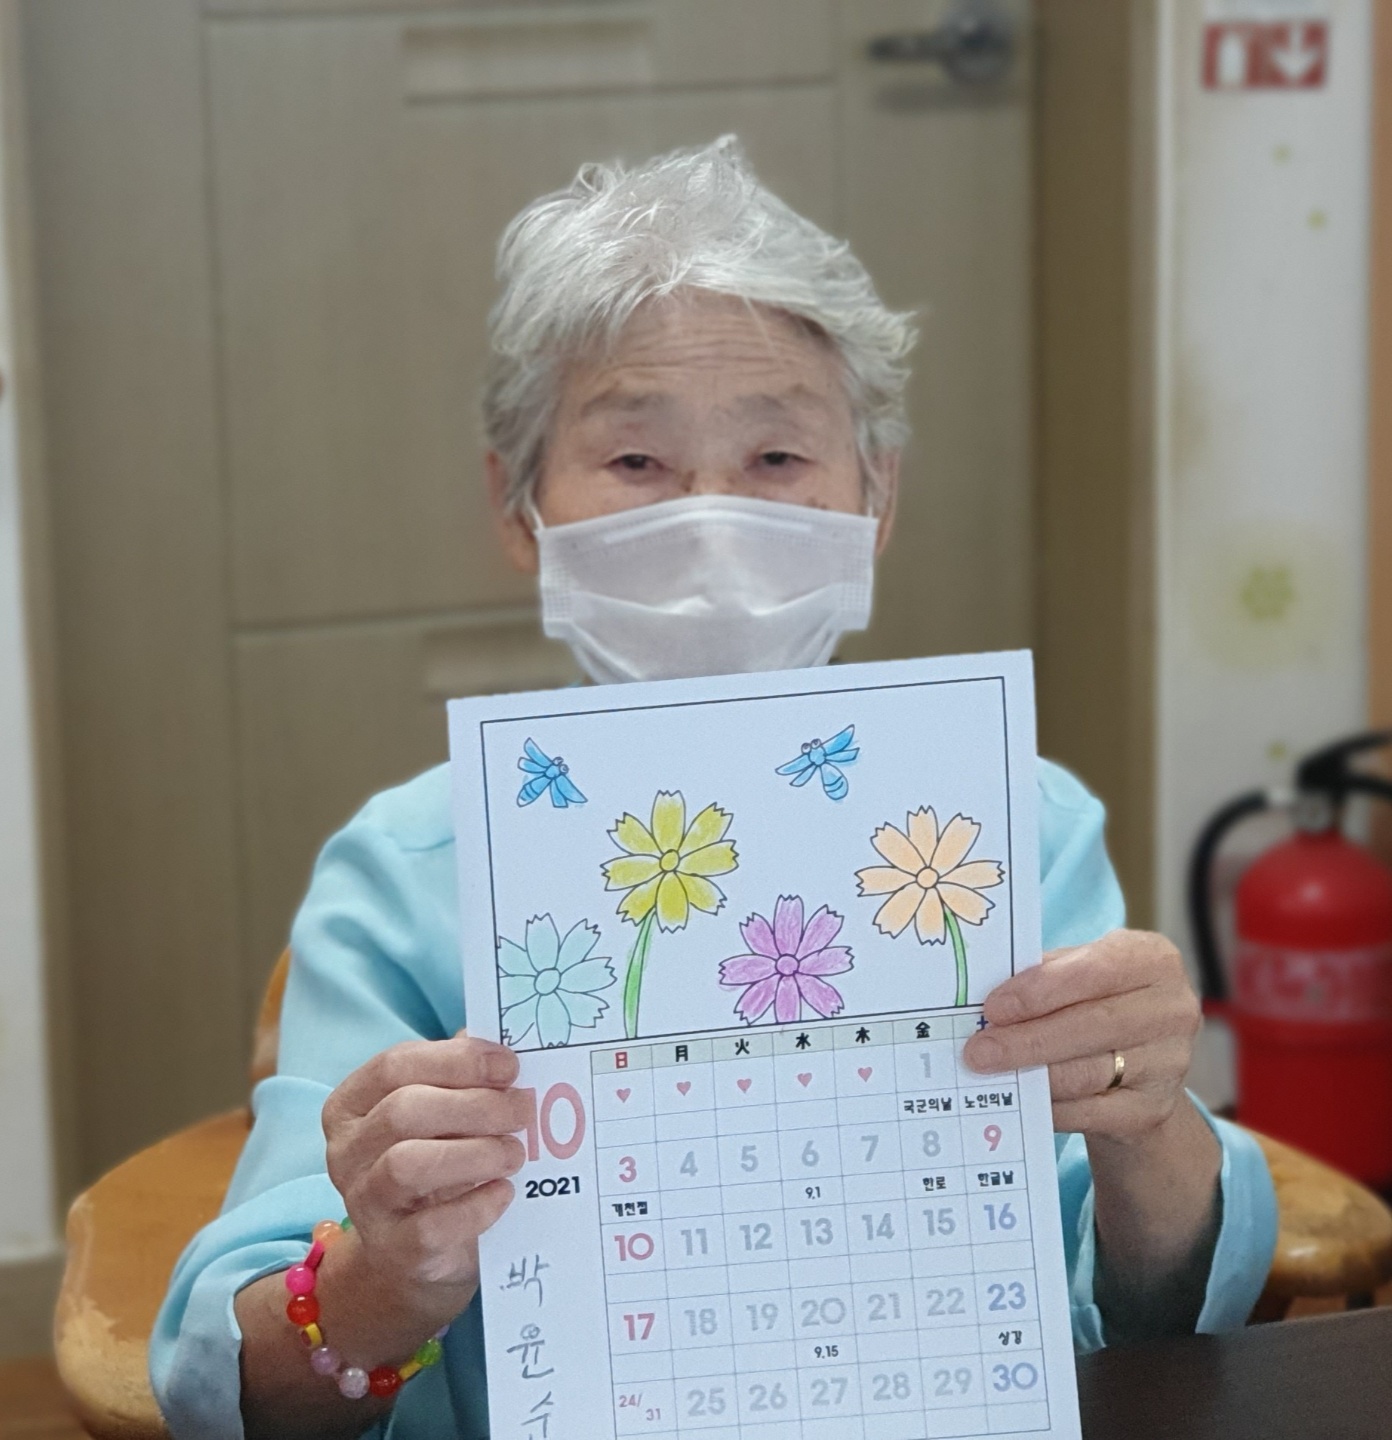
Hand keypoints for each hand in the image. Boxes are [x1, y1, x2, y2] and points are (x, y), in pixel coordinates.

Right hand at [322, 1033, 530, 1293]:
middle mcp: (347, 1151)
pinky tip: (504, 1192)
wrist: (413, 1253)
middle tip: (523, 1109)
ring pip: (407, 1165)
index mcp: (352, 1104)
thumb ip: (461, 1077)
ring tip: (515, 1152)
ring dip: (475, 1153)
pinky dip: (477, 1205)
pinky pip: (431, 1226)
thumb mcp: (440, 1113)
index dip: (457, 1061)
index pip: (395, 1065)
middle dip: (475, 1105)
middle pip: (403, 1111)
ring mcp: (364, 1204)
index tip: (509, 1067)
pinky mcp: (393, 1251)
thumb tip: (503, 1052)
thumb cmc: (434, 1160)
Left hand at [961, 928, 1201, 1139]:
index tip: (993, 1007)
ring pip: (1088, 1072)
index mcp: (1153, 959)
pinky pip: (1091, 1112)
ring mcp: (1170, 1064)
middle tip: (979, 1050)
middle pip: (1091, 1026)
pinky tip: (1020, 1100)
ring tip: (990, 1073)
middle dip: (1027, 1039)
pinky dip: (1049, 1107)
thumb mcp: (1081, 971)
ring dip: (1032, 1075)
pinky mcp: (1154, 1110)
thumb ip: (1045, 975)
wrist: (1145, 1064)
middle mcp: (1172, 1010)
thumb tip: (986, 1000)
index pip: (1093, 971)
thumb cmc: (1099, 1001)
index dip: (1040, 990)